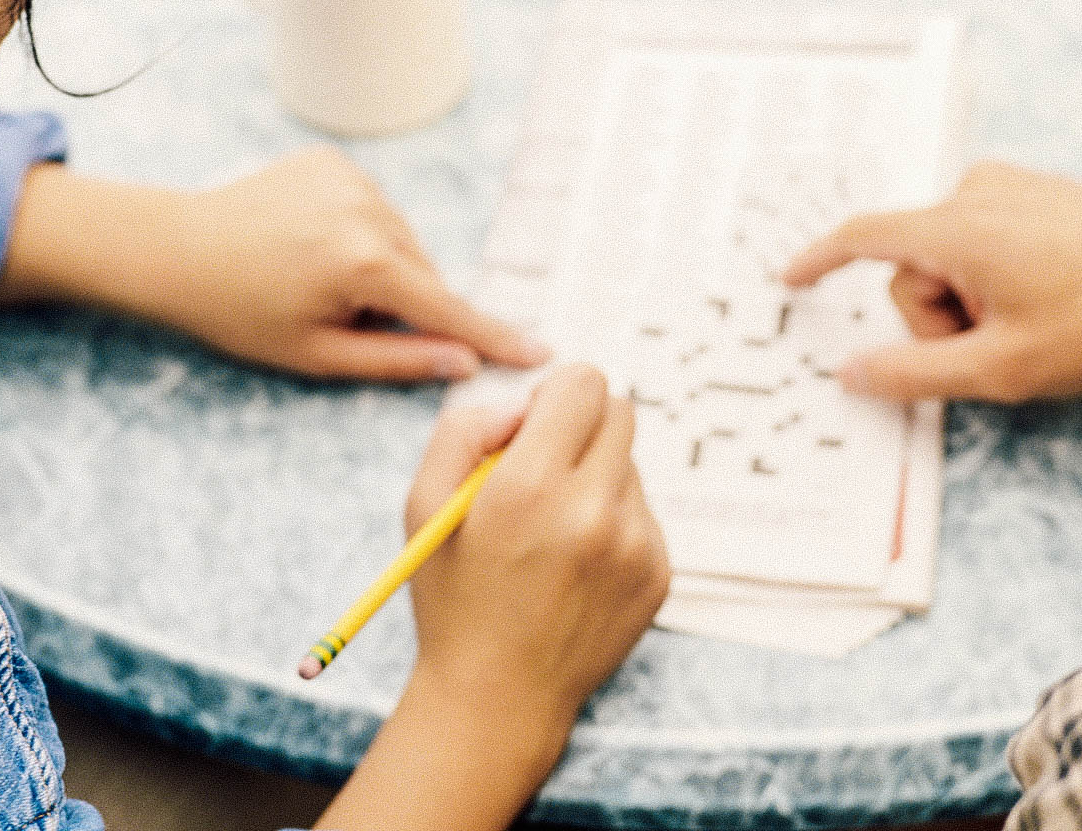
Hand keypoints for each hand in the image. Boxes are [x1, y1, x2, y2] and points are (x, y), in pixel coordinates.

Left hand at [0, 148, 549, 380]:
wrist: (174, 248)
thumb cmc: (239, 313)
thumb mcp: (316, 355)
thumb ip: (397, 360)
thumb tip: (464, 363)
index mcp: (364, 264)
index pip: (448, 308)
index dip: (496, 336)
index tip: (542, 352)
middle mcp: (368, 210)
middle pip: (425, 273)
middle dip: (406, 303)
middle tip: (344, 319)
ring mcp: (351, 178)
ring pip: (403, 240)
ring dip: (386, 267)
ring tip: (322, 281)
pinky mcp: (333, 160)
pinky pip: (375, 209)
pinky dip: (364, 233)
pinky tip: (315, 246)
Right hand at [315, 365, 668, 830]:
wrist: (499, 698)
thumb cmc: (453, 598)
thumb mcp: (422, 505)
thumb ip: (463, 430)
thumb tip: (521, 402)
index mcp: (528, 489)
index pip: (584, 384)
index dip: (556, 393)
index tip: (537, 420)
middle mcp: (592, 512)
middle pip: (620, 411)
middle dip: (582, 423)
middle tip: (545, 463)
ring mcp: (634, 545)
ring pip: (630, 463)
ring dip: (596, 475)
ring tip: (553, 529)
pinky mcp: (659, 572)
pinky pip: (643, 510)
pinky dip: (613, 519)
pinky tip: (576, 564)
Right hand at [783, 162, 1081, 402]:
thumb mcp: (1003, 369)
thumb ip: (914, 375)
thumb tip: (850, 372)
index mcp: (958, 228)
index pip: (862, 237)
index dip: (819, 261)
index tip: (791, 281)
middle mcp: (976, 192)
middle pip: (913, 272)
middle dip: (940, 319)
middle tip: (1000, 347)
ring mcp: (1008, 187)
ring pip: (946, 260)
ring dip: (971, 303)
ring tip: (1034, 322)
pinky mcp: (1033, 193)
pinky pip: (979, 241)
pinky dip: (992, 278)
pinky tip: (1047, 296)